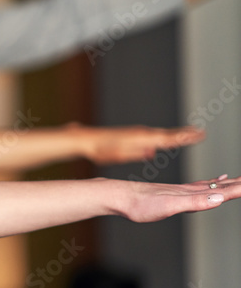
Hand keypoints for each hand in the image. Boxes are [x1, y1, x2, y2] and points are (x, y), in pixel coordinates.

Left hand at [76, 124, 203, 164]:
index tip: (198, 135)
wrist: (87, 140)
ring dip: (176, 134)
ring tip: (190, 134)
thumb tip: (151, 152)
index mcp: (140, 139)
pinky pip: (153, 136)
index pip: (167, 139)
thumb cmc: (101, 150)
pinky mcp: (132, 135)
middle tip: (201, 132)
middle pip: (168, 134)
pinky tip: (165, 141)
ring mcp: (137, 133)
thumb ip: (136, 153)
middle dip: (185, 134)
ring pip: (161, 134)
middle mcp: (141, 133)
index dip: (183, 138)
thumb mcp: (119, 155)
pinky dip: (163, 137)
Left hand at [120, 174, 238, 222]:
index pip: (222, 191)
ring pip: (212, 186)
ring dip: (228, 184)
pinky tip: (214, 182)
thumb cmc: (141, 204)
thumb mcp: (170, 206)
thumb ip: (194, 201)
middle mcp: (188, 190)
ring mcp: (182, 191)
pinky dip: (212, 184)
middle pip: (220, 187)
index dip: (239, 189)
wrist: (120, 197)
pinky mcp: (173, 193)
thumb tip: (219, 198)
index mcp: (190, 193)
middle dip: (238, 185)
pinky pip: (199, 187)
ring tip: (240, 181)